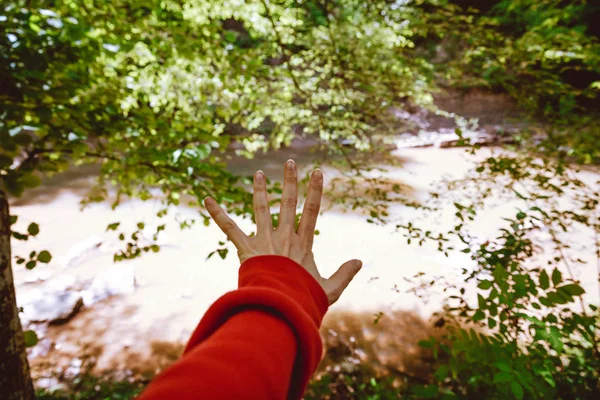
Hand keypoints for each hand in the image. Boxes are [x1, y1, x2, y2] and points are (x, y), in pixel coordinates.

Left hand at [204, 159, 361, 304]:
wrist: (280, 308)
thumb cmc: (304, 301)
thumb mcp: (330, 289)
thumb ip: (344, 274)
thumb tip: (360, 261)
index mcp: (303, 244)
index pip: (311, 211)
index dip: (315, 191)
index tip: (317, 173)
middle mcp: (284, 237)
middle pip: (289, 203)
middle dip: (290, 182)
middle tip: (290, 162)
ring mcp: (265, 241)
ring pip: (262, 209)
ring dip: (261, 191)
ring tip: (259, 174)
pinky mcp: (246, 249)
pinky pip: (230, 228)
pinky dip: (218, 213)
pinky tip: (207, 199)